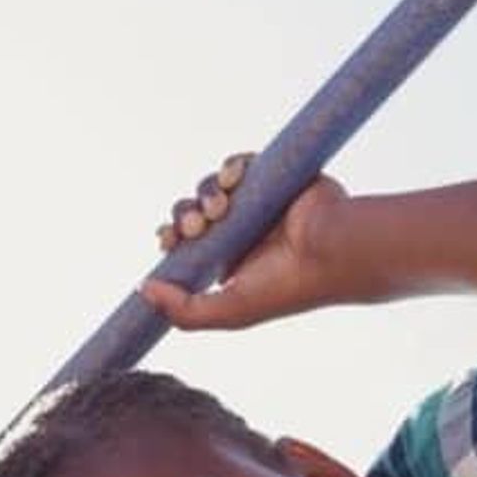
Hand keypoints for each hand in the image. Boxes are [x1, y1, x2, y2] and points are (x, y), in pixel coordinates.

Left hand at [140, 154, 354, 330]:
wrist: (332, 252)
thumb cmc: (287, 287)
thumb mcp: (229, 312)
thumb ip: (184, 311)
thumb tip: (144, 290)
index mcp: (227, 259)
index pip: (185, 242)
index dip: (171, 236)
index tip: (169, 241)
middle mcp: (239, 230)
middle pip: (192, 212)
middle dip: (184, 216)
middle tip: (197, 227)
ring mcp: (255, 202)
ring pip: (210, 187)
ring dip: (204, 194)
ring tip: (220, 209)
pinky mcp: (271, 176)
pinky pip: (237, 164)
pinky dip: (229, 167)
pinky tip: (234, 179)